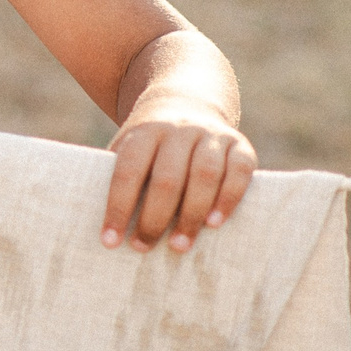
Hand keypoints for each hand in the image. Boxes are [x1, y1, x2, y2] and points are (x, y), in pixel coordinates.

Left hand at [102, 105, 255, 253]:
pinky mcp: (240, 144)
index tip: (110, 240)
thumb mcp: (129, 147)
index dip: (118, 206)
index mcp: (146, 130)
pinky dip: (228, 199)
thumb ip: (121, 177)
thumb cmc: (151, 145)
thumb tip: (110, 228)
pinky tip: (215, 223)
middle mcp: (179, 129)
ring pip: (204, 175)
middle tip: (144, 247)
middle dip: (154, 217)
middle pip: (167, 177)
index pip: (129, 170)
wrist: (186, 103)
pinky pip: (239, 171)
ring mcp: (211, 134)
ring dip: (191, 214)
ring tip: (179, 245)